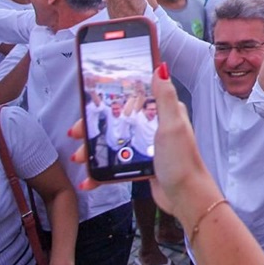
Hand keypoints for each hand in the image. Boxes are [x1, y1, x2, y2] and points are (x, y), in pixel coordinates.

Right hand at [68, 65, 219, 218]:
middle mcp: (155, 126)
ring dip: (94, 149)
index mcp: (164, 112)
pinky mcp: (142, 163)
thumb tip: (161, 67)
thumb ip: (165, 97)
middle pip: (118, 119)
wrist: (185, 197)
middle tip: (78, 133)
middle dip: (95, 127)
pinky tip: (89, 178)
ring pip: (114, 142)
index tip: (90, 98)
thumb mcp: (172, 125)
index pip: (133, 96)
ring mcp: (147, 145)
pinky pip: (116, 163)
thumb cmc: (182, 161)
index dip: (112, 97)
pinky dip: (101, 171)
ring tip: (80, 157)